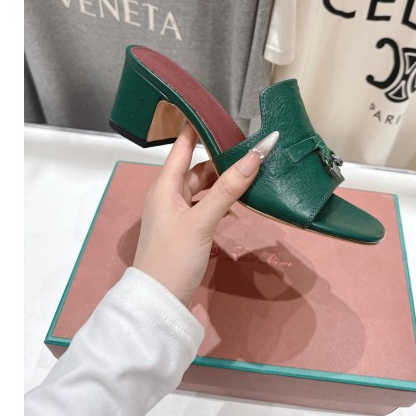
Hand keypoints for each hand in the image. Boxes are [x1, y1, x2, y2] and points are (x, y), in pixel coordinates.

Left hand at [133, 123, 278, 306]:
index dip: (197, 127)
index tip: (219, 112)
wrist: (158, 303)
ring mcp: (177, 213)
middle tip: (250, 147)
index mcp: (165, 185)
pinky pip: (205, 205)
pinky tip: (239, 202)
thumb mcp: (201, 221)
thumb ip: (228, 189)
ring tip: (251, 172)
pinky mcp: (186, 229)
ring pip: (203, 187)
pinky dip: (220, 201)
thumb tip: (256, 155)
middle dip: (221, 158)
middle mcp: (169, 195)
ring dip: (223, 181)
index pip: (181, 145)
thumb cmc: (173, 256)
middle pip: (197, 167)